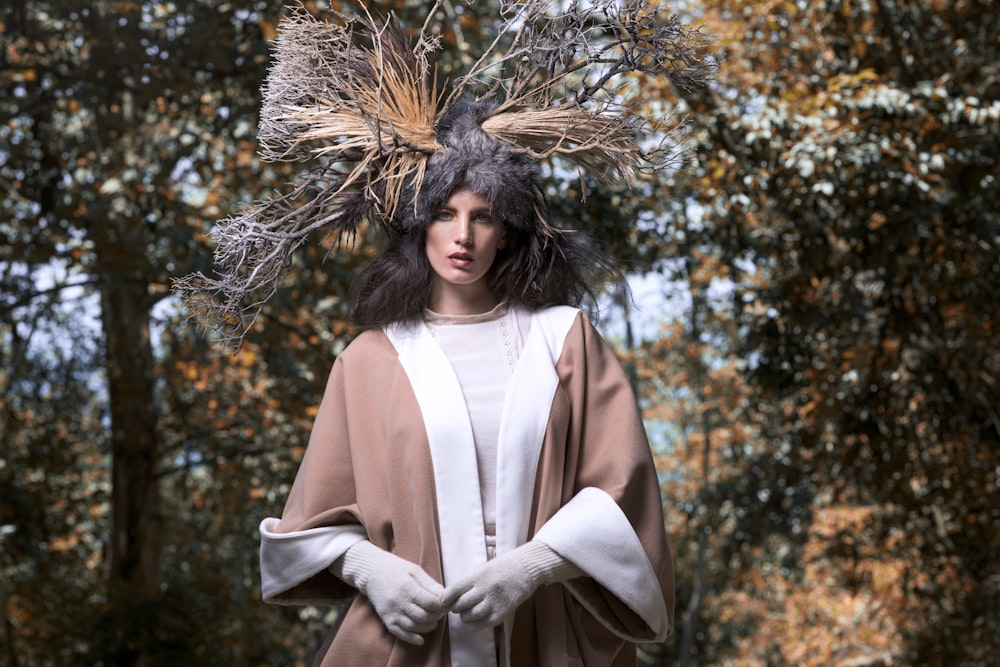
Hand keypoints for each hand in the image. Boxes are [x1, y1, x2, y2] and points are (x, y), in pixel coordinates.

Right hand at [331, 541, 445, 644]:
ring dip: (428, 627)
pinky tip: (421, 639)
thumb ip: (430, 585)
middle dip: (437, 616)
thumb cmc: (397, 569)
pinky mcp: (387, 620)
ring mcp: (392, 612)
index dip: (442, 606)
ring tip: (433, 621)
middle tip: (440, 613)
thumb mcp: (415, 571)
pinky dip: (413, 639)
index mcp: (408, 587)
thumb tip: (446, 598)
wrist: (372, 572)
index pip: (431, 603)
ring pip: (415, 626)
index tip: (446, 604)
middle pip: (425, 616)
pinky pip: (401, 634)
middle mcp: (400, 602)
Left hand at [442, 545, 540, 630]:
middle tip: (458, 607)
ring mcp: (494, 602)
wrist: (525, 569)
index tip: (445, 601)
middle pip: (460, 605)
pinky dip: (474, 626)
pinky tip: (475, 621)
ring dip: (465, 617)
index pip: (454, 590)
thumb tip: (450, 597)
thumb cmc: (502, 568)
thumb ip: (468, 583)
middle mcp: (485, 589)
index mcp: (478, 576)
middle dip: (456, 608)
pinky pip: (481, 625)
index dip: (446, 598)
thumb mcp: (483, 569)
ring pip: (470, 616)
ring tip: (468, 613)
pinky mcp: (502, 613)